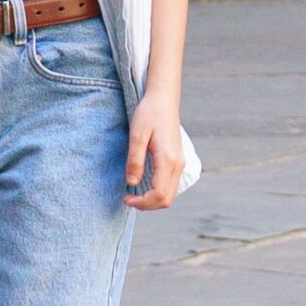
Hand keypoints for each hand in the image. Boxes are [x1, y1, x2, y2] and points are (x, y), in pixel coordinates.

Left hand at [125, 92, 184, 210]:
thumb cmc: (148, 115)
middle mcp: (178, 165)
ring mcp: (180, 163)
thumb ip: (135, 160)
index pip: (159, 194)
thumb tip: (132, 183)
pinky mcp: (177, 160)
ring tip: (134, 194)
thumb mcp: (137, 135)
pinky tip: (144, 185)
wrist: (163, 100)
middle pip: (167, 199)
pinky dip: (158, 191)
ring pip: (170, 194)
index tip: (125, 198)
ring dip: (153, 200)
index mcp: (168, 160)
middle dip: (148, 205)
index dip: (142, 203)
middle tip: (128, 199)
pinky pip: (170, 184)